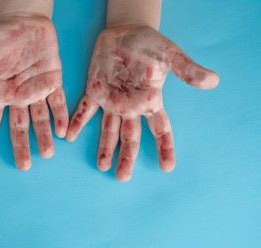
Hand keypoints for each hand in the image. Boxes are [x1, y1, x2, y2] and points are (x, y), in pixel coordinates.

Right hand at [0, 16, 67, 169]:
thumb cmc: (0, 36)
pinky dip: (61, 116)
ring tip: (48, 153)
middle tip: (24, 166)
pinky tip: (63, 132)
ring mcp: (36, 90)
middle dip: (22, 146)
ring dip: (44, 136)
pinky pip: (58, 103)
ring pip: (40, 119)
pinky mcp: (53, 82)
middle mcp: (18, 96)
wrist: (25, 20)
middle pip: (18, 126)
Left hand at [66, 24, 218, 181]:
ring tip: (101, 166)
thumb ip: (188, 70)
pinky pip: (84, 110)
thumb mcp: (170, 55)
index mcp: (149, 102)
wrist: (125, 32)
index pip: (160, 130)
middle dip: (126, 158)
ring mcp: (111, 101)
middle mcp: (130, 107)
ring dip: (104, 148)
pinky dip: (77, 122)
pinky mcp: (94, 91)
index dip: (164, 148)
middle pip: (130, 138)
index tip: (166, 167)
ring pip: (108, 130)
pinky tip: (70, 136)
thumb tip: (214, 81)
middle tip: (122, 177)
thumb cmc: (149, 44)